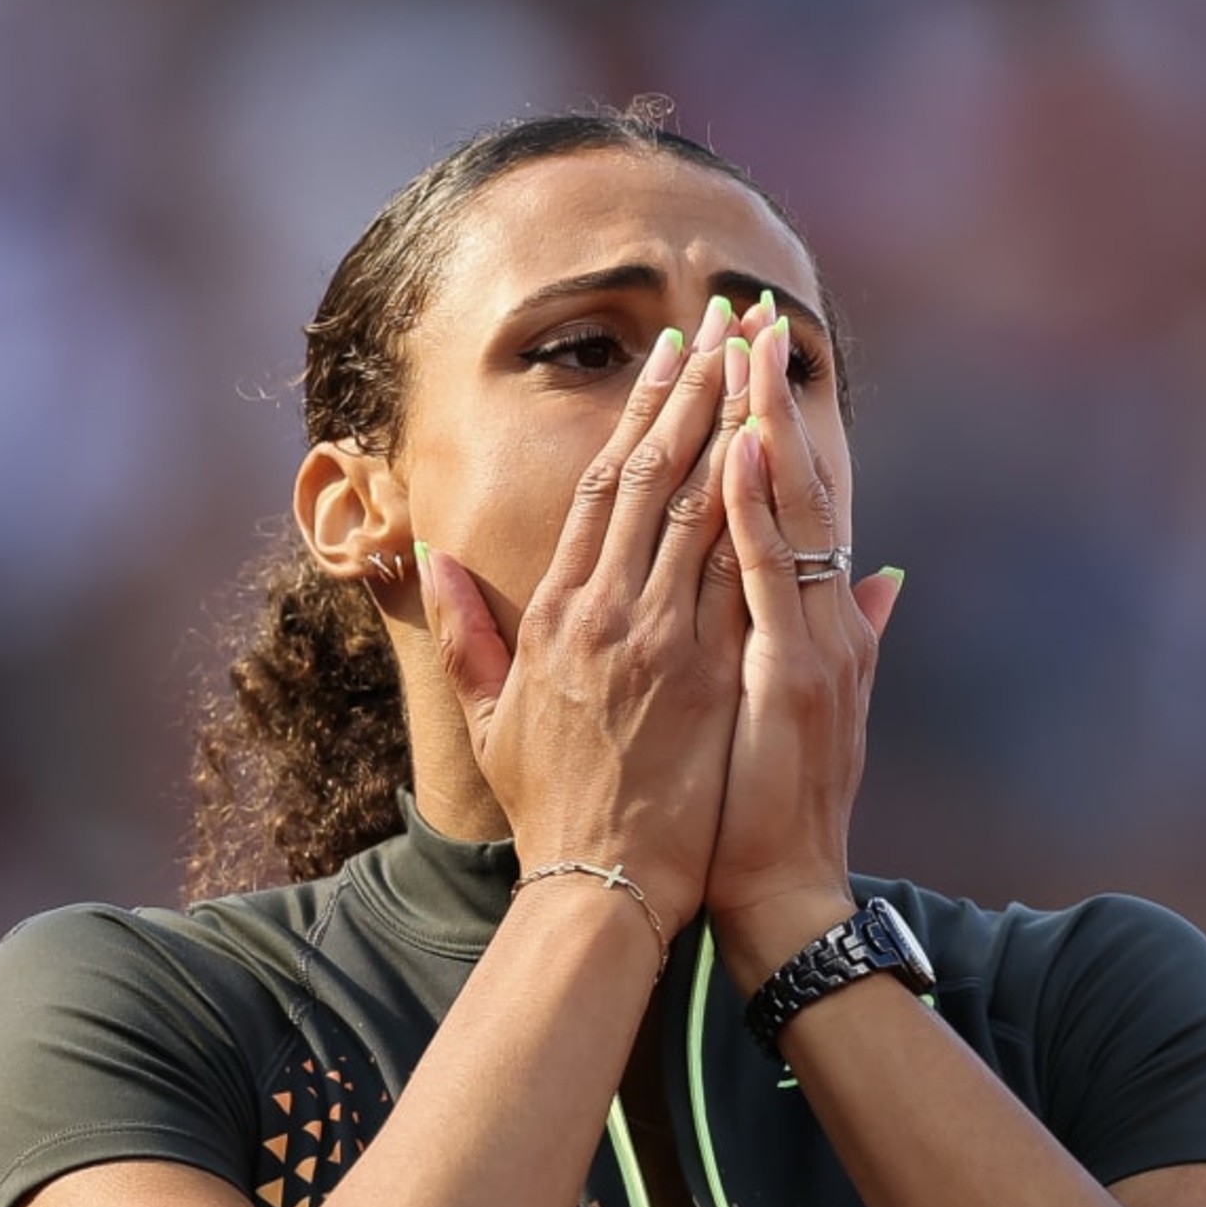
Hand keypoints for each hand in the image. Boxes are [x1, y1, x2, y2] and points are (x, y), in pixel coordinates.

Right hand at [418, 297, 759, 931]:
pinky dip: (748, 508)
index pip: (600, 490)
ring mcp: (648, 636)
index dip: (638, 416)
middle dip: (691, 393)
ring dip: (726, 427)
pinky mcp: (694, 671)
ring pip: (691, 506)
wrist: (599, 881)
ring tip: (755, 363)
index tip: (672, 359)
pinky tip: (772, 453)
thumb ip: (465, 632)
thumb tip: (433, 562)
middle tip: (726, 325)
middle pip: (649, 476)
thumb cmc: (551, 807)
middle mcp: (598, 611)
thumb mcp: (489, 716)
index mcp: (552, 614)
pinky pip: (726, 570)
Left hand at [709, 309, 905, 984]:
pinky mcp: (789, 677)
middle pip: (800, 488)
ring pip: (788, 514)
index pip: (798, 504)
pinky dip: (751, 510)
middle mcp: (828, 621)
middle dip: (773, 399)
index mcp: (819, 624)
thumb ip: (856, 638)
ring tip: (746, 348)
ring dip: (765, 426)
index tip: (754, 355)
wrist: (781, 897)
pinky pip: (765, 576)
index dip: (777, 426)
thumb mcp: (813, 714)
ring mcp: (813, 645)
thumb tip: (888, 580)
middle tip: (754, 314)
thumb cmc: (768, 814)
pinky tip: (735, 447)